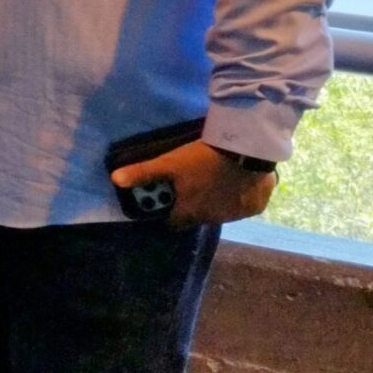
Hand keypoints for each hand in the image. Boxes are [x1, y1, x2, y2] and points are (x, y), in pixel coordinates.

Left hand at [111, 140, 276, 226]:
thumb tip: (115, 180)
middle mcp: (214, 219)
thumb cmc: (203, 158)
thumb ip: (143, 173)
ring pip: (222, 212)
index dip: (170, 212)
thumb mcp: (169, 163)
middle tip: (194, 185)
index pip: (174, 222)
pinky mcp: (257, 207)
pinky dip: (240, 196)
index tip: (170, 200)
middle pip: (198, 216)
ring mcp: (238, 214)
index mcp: (191, 212)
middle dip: (194, 205)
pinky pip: (245, 206)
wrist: (245, 150)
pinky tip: (237, 181)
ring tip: (215, 180)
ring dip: (217, 201)